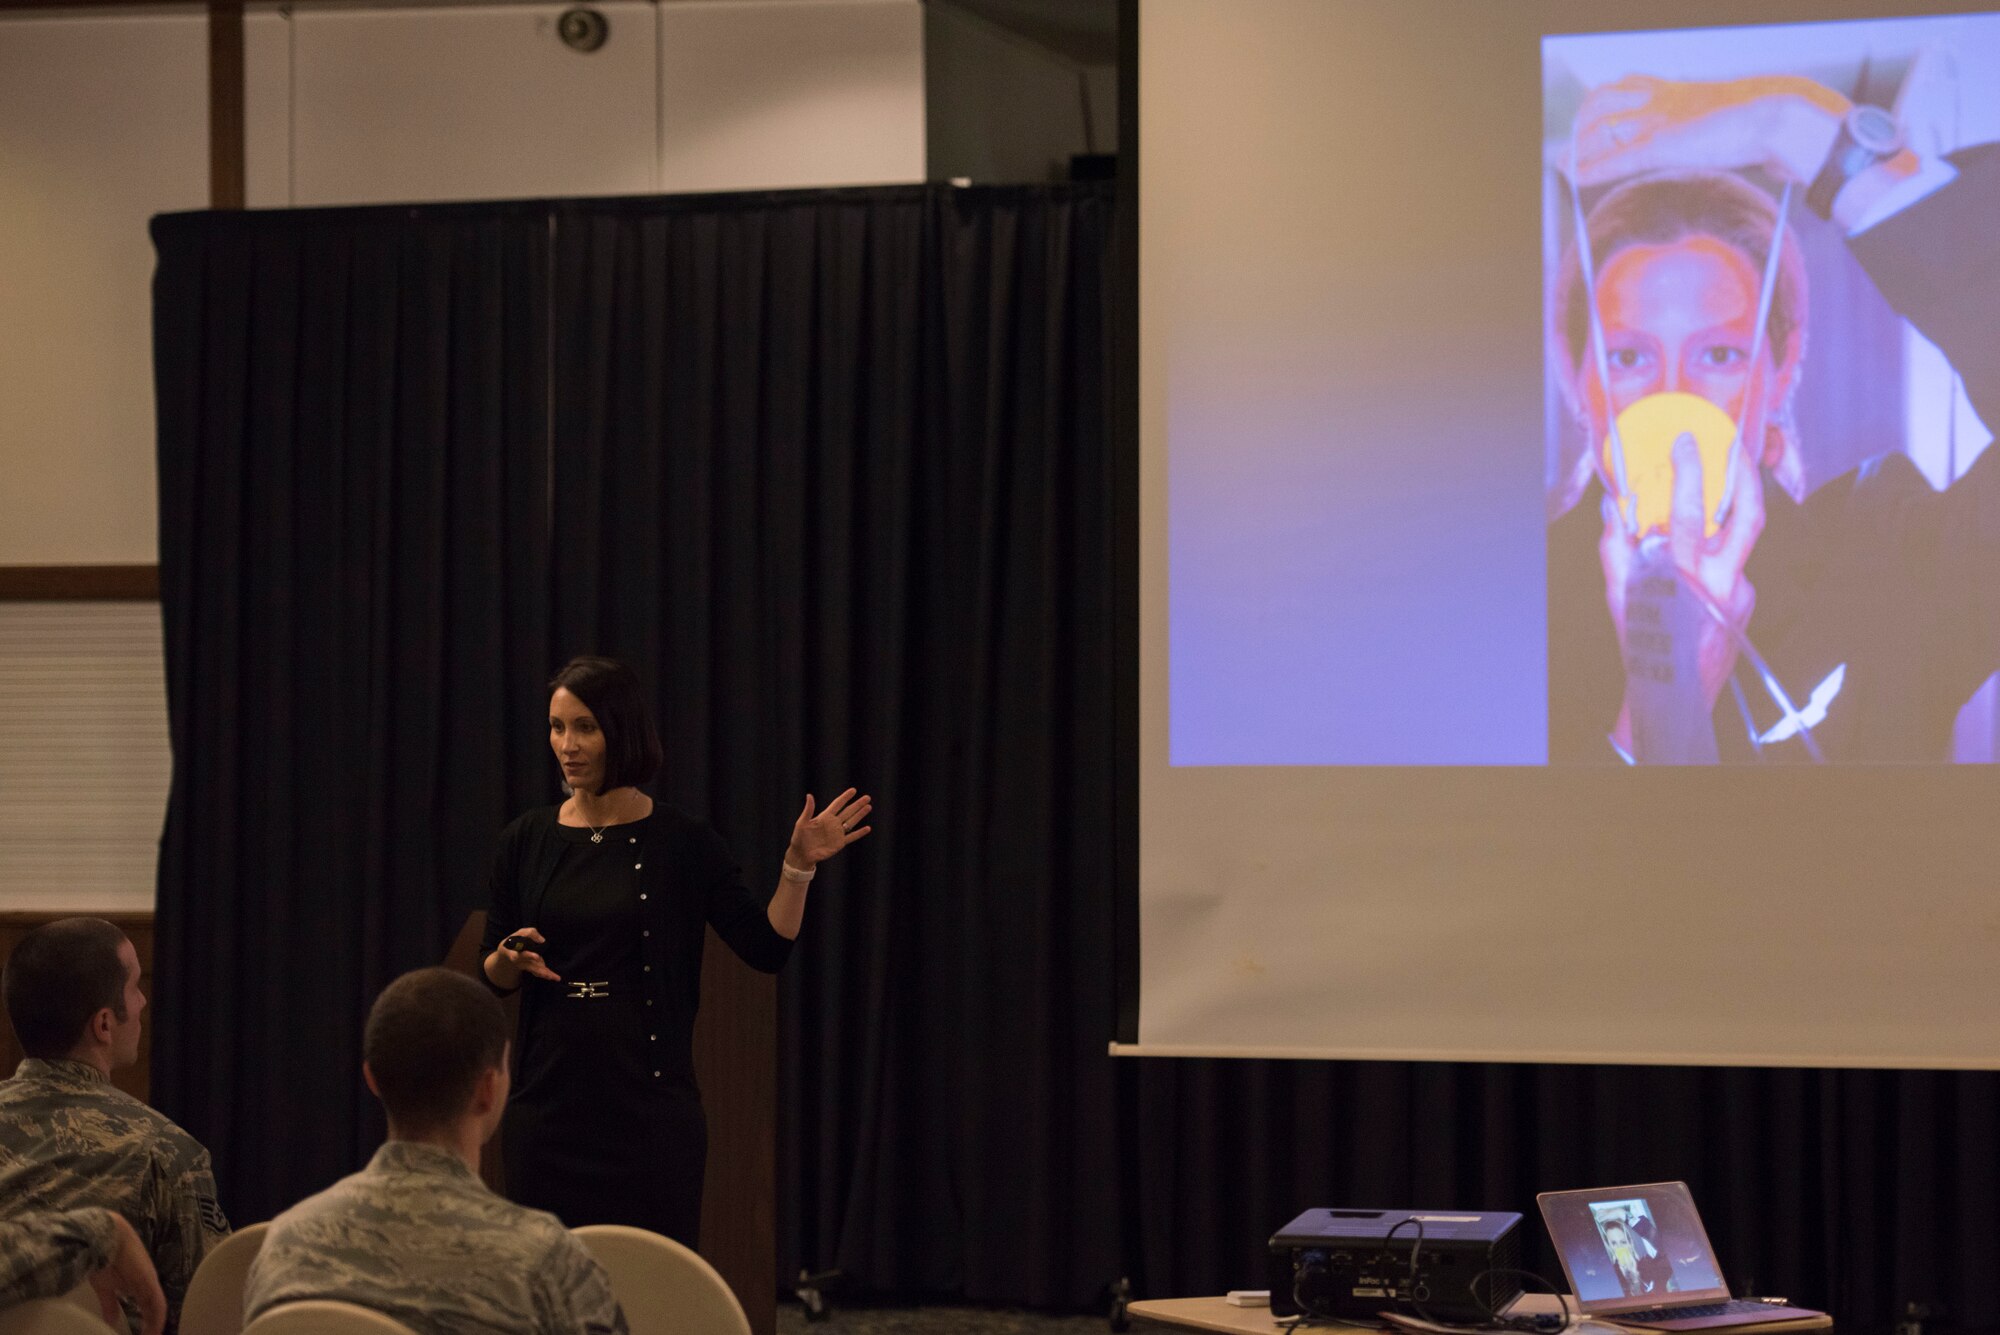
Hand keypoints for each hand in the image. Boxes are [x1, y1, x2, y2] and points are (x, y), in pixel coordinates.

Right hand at [90, 1214, 165, 1334]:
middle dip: (153, 1326)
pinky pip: (157, 1304)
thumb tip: (111, 1321)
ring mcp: (150, 1283)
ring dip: (155, 1325)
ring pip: (158, 1308)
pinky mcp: (149, 1282)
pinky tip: (155, 1330)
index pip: (148, 1307)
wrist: (105, 1238)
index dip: (148, 1321)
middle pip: (154, 1309)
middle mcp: (147, 1285)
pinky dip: (157, 1319)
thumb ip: (110, 1304)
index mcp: (138, 1285)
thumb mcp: (106, 1288)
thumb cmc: (103, 1260)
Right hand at [495, 927, 559, 982]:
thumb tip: (542, 940)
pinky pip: (538, 972)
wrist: (507, 952)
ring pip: (536, 971)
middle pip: (530, 967)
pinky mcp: (531, 968)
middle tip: (548, 974)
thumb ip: (530, 933)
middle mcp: (520, 962)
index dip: (528, 956)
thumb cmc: (514, 940)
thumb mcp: (520, 933)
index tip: (536, 956)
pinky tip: (554, 977)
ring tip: (556, 978)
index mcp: (514, 953)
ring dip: (545, 974)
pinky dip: (546, 974)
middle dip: (539, 970)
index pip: (520, 955)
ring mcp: (525, 966)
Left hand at [787, 789, 873, 867]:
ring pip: (851, 822)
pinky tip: (867, 828)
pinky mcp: (839, 843)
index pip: (837, 804)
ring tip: (869, 807)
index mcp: (824, 817)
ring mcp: (837, 833)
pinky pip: (851, 837)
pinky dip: (859, 833)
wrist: (801, 855)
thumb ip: (808, 810)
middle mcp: (833, 823)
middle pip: (848, 811)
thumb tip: (809, 795)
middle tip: (867, 797)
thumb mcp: (802, 823)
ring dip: (860, 815)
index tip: (853, 790)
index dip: (845, 797)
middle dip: (857, 804)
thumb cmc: (799, 838)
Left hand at [1572, 74, 1847, 187]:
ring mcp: (1662, 121)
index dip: (1600, 104)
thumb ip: (1723, 133)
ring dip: (1580, 149)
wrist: (1781, 118)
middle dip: (1583, 125)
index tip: (1588, 121)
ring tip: (1567, 165)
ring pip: (1603, 129)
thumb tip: (1755, 160)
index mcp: (1680, 91)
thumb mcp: (1735, 121)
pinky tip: (1574, 177)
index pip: (1626, 86)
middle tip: (1571, 150)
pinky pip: (1618, 157)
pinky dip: (1592, 169)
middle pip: (1604, 102)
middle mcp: (1664, 100)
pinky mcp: (1663, 146)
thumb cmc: (1772, 122)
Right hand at [1600, 434, 1761, 720]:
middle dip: (1747, 477)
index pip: (1693, 512)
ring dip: (1728, 519)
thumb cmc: (1644, 645)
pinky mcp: (1748, 600)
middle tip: (1738, 450)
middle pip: (1750, 516)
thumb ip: (1615, 548)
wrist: (1676, 693)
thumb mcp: (1619, 595)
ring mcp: (1741, 591)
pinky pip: (1733, 567)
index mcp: (1685, 575)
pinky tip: (1697, 571)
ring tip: (1715, 500)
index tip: (1688, 444)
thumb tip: (1613, 507)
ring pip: (1740, 542)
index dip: (1692, 472)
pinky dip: (1716, 560)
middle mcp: (1722, 581)